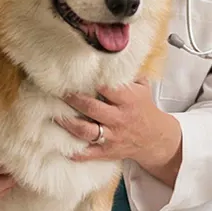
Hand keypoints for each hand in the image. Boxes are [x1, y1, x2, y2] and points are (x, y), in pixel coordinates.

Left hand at [60, 79, 182, 181]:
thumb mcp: (142, 88)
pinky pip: (88, 153)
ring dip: (68, 123)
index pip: (108, 88)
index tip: (76, 76)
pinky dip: (74, 152)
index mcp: (128, 100)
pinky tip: (61, 147)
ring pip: (86, 131)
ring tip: (55, 115)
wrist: (156, 138)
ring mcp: (112, 136)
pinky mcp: (107, 151)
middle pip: (92, 108)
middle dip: (73, 100)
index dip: (92, 82)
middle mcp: (119, 118)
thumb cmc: (144, 110)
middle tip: (59, 92)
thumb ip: (127, 75)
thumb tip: (110, 56)